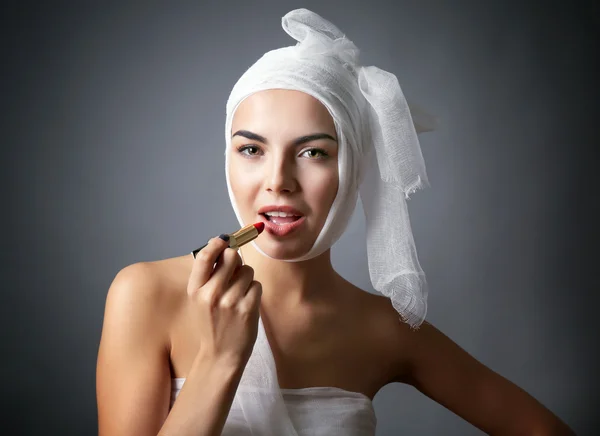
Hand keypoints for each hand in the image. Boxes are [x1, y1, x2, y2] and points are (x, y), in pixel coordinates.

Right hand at [187, 235, 261, 368]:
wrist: (220, 355)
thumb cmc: (211, 324)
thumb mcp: (199, 300)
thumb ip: (208, 275)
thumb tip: (223, 245)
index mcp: (196, 290)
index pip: (205, 256)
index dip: (216, 243)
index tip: (223, 241)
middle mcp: (212, 293)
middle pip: (231, 256)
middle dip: (236, 260)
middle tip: (234, 272)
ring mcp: (230, 301)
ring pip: (247, 270)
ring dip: (246, 278)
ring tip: (239, 294)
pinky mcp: (248, 308)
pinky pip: (256, 285)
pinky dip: (254, 291)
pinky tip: (246, 303)